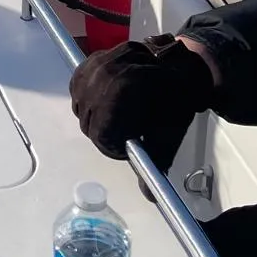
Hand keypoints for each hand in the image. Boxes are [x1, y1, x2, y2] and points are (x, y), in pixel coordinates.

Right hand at [69, 34, 215, 171]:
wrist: (179, 63)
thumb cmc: (176, 99)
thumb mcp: (170, 132)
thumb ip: (155, 162)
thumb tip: (147, 195)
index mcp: (122, 92)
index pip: (99, 134)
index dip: (113, 147)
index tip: (128, 147)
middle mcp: (104, 75)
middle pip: (87, 121)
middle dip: (105, 133)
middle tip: (126, 133)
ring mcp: (95, 64)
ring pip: (80, 106)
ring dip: (95, 117)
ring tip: (119, 116)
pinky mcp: (90, 60)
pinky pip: (77, 89)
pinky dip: (87, 99)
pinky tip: (107, 101)